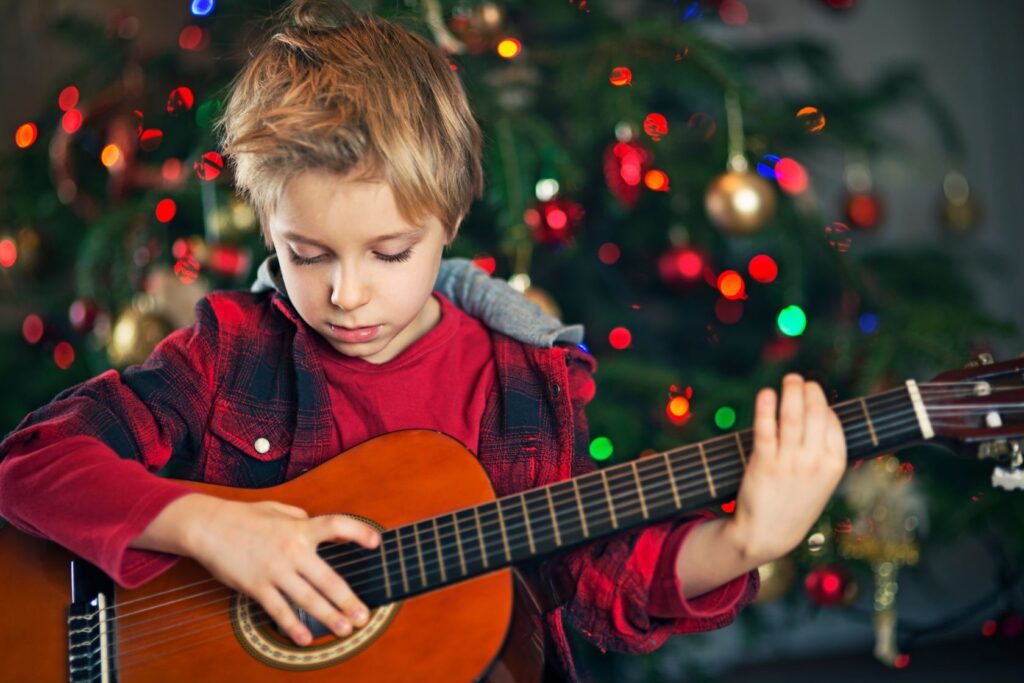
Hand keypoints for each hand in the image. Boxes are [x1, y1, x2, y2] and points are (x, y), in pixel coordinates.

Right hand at [182, 496, 380, 645]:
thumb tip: (312, 523)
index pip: (337, 526)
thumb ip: (300, 517)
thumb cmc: (245, 517)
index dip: (358, 533)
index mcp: (300, 528)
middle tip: (363, 616)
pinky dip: (293, 626)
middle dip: (348, 600)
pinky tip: (305, 638)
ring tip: (345, 629)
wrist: (208, 527)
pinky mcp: (257, 586)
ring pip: (308, 599)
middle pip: (328, 579)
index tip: (376, 543)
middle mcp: (292, 550)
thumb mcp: (278, 509)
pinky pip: (279, 610)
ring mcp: (275, 571)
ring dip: (328, 617)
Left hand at [727, 374, 846, 564]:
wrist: (768, 533)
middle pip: (815, 414)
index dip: (823, 406)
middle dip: (809, 391)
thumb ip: (824, 451)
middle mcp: (814, 461)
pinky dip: (765, 408)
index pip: (832, 423)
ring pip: (792, 417)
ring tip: (789, 378)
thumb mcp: (821, 480)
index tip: (814, 397)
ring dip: (791, 391)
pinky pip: (766, 429)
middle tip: (800, 380)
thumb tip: (822, 413)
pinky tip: (766, 394)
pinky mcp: (763, 463)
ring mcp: (789, 462)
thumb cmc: (795, 503)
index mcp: (834, 465)